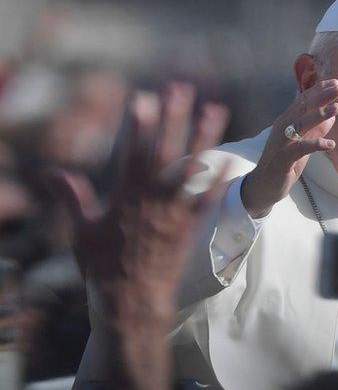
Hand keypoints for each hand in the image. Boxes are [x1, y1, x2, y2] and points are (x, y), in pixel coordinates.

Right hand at [47, 83, 227, 389]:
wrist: (132, 300)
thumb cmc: (102, 267)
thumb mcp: (81, 230)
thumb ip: (72, 198)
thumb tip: (52, 172)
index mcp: (125, 197)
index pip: (132, 153)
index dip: (138, 125)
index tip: (142, 97)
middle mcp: (153, 200)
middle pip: (166, 151)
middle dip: (173, 118)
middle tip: (181, 89)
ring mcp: (175, 212)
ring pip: (192, 169)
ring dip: (204, 138)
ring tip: (215, 110)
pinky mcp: (191, 227)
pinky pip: (209, 200)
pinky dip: (221, 180)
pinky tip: (232, 159)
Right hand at [241, 79, 337, 217]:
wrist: (263, 185)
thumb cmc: (285, 163)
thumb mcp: (304, 144)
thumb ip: (316, 129)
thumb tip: (333, 115)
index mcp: (286, 121)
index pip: (303, 101)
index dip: (318, 90)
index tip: (335, 82)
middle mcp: (282, 127)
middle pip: (302, 107)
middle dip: (321, 96)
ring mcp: (281, 142)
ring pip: (300, 124)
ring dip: (319, 115)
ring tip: (337, 108)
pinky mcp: (283, 158)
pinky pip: (300, 148)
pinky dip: (315, 144)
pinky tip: (330, 144)